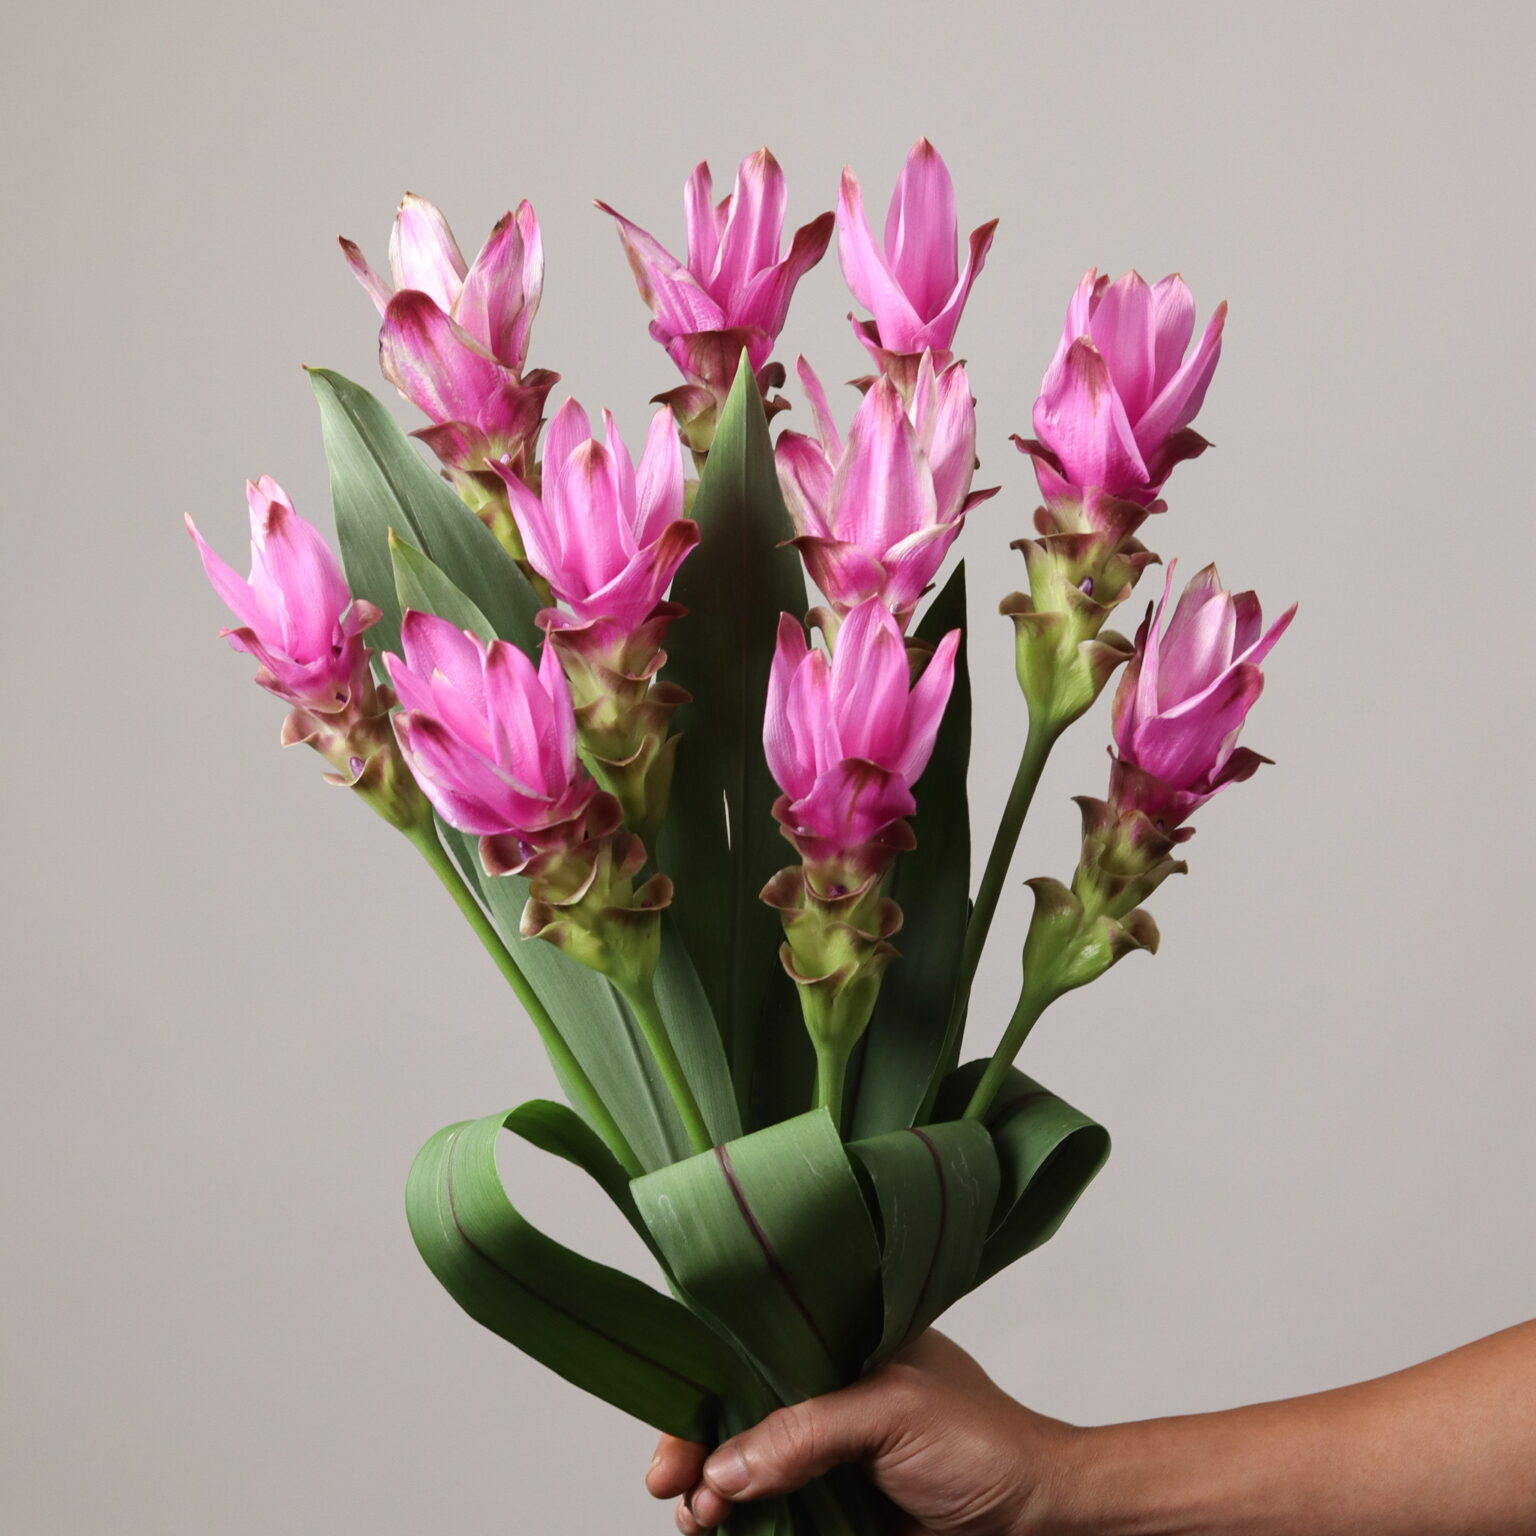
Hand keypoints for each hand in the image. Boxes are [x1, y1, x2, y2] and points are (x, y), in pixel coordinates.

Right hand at [644, 1331, 1080, 1533]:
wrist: (1040, 1519)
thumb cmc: (984, 1443)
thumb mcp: (891, 1413)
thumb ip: (807, 1432)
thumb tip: (725, 1468)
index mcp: (840, 1344)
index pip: (752, 1352)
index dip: (704, 1389)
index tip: (672, 1440)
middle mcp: (827, 1393)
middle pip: (737, 1414)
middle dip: (695, 1449)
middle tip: (672, 1487)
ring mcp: (830, 1452)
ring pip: (746, 1468)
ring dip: (711, 1493)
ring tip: (700, 1518)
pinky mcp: (837, 1505)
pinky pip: (775, 1511)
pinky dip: (743, 1521)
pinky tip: (722, 1528)